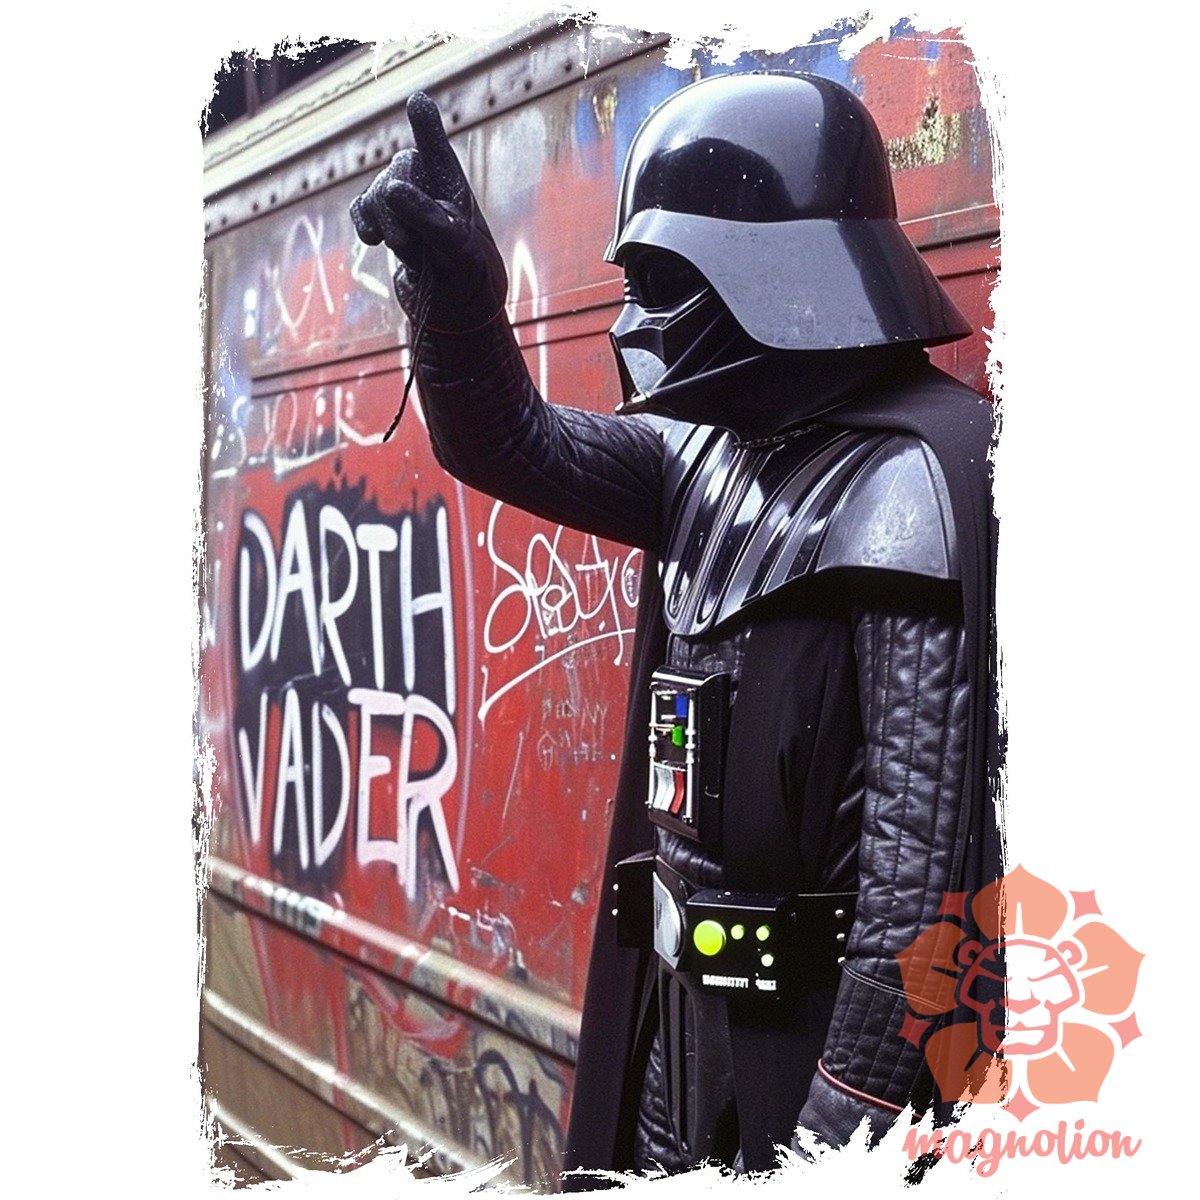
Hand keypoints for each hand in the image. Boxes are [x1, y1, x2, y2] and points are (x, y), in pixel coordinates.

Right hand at [350, 91, 507, 331]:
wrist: (457, 312)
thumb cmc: (470, 276)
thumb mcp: (457, 249)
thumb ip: (428, 218)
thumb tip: (390, 188)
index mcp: (453, 185)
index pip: (437, 146)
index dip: (425, 125)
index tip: (417, 101)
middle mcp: (426, 186)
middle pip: (398, 172)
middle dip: (400, 211)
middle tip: (412, 248)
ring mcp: (403, 204)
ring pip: (377, 195)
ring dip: (389, 227)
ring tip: (411, 256)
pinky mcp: (384, 223)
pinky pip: (361, 210)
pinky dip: (364, 225)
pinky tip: (372, 241)